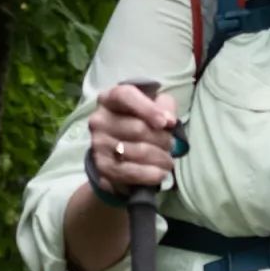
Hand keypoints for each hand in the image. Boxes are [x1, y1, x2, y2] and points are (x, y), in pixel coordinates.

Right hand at [85, 83, 179, 199]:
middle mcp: (99, 120)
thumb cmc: (140, 121)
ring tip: (168, 160)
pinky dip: (151, 174)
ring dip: (161, 158)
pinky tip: (161, 173)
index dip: (148, 109)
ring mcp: (98, 145)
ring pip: (138, 152)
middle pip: (138, 129)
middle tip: (171, 145)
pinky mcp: (102, 167)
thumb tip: (169, 121)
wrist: (119, 149)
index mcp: (110, 99)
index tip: (167, 123)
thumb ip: (164, 106)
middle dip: (162, 139)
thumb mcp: (154, 105)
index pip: (126, 96)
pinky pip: (131, 173)